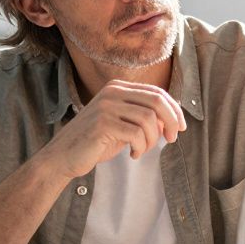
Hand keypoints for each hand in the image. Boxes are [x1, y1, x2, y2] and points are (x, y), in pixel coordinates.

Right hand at [39, 80, 186, 178]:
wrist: (64, 156)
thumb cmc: (96, 142)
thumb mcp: (123, 125)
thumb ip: (144, 118)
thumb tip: (172, 121)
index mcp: (117, 87)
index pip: (157, 92)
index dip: (174, 110)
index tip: (180, 127)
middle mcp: (112, 92)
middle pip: (157, 102)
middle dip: (171, 121)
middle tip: (172, 139)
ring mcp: (106, 107)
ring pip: (148, 120)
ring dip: (151, 140)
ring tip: (141, 150)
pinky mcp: (102, 124)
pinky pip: (136, 134)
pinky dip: (140, 147)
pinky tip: (133, 154)